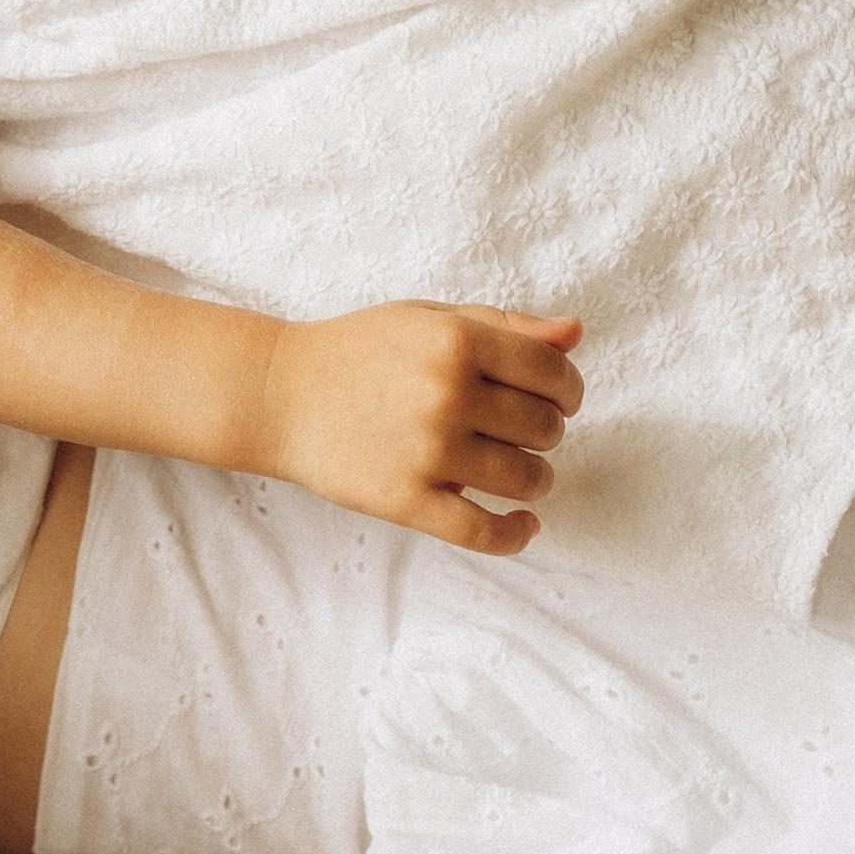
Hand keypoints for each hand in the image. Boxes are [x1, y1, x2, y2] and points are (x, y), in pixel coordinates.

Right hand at [254, 304, 582, 553]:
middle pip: (545, 428)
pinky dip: (515, 535)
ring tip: (511, 472)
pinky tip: (521, 525)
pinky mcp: (406, 500)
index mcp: (456, 341)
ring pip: (526, 479)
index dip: (567, 389)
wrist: (279, 394)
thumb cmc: (360, 351)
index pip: (553, 372)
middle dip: (543, 432)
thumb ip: (504, 325)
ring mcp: (428, 451)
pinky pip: (484, 532)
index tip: (556, 399)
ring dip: (533, 480)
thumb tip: (575, 333)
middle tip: (514, 432)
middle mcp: (447, 394)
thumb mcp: (429, 318)